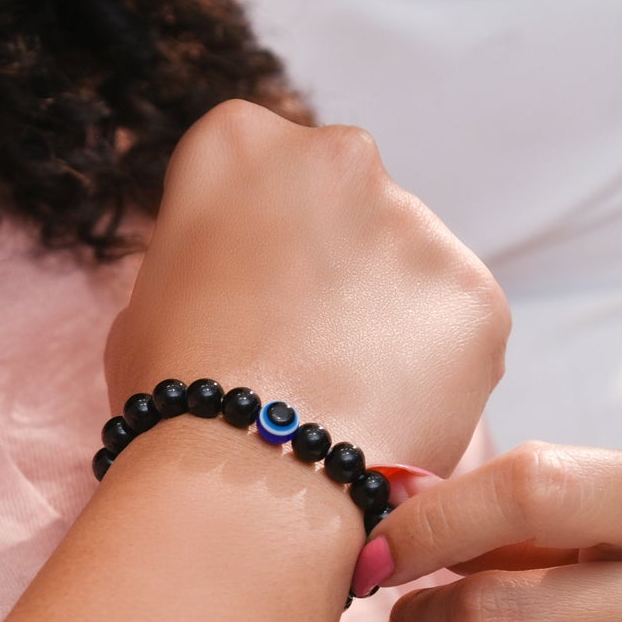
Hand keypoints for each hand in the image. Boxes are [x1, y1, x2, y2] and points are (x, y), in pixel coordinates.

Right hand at [105, 101, 508, 474]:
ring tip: (345, 394)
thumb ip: (208, 263)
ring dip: (385, 313)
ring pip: (407, 263)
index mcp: (239, 142)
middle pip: (343, 201)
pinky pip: (454, 325)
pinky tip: (387, 412)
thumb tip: (241, 285)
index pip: (256, 169)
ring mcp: (416, 221)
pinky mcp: (475, 292)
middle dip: (331, 260)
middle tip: (304, 346)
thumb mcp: (146, 301)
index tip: (246, 293)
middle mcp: (338, 155)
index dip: (252, 238)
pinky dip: (432, 367)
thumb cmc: (175, 396)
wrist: (245, 479)